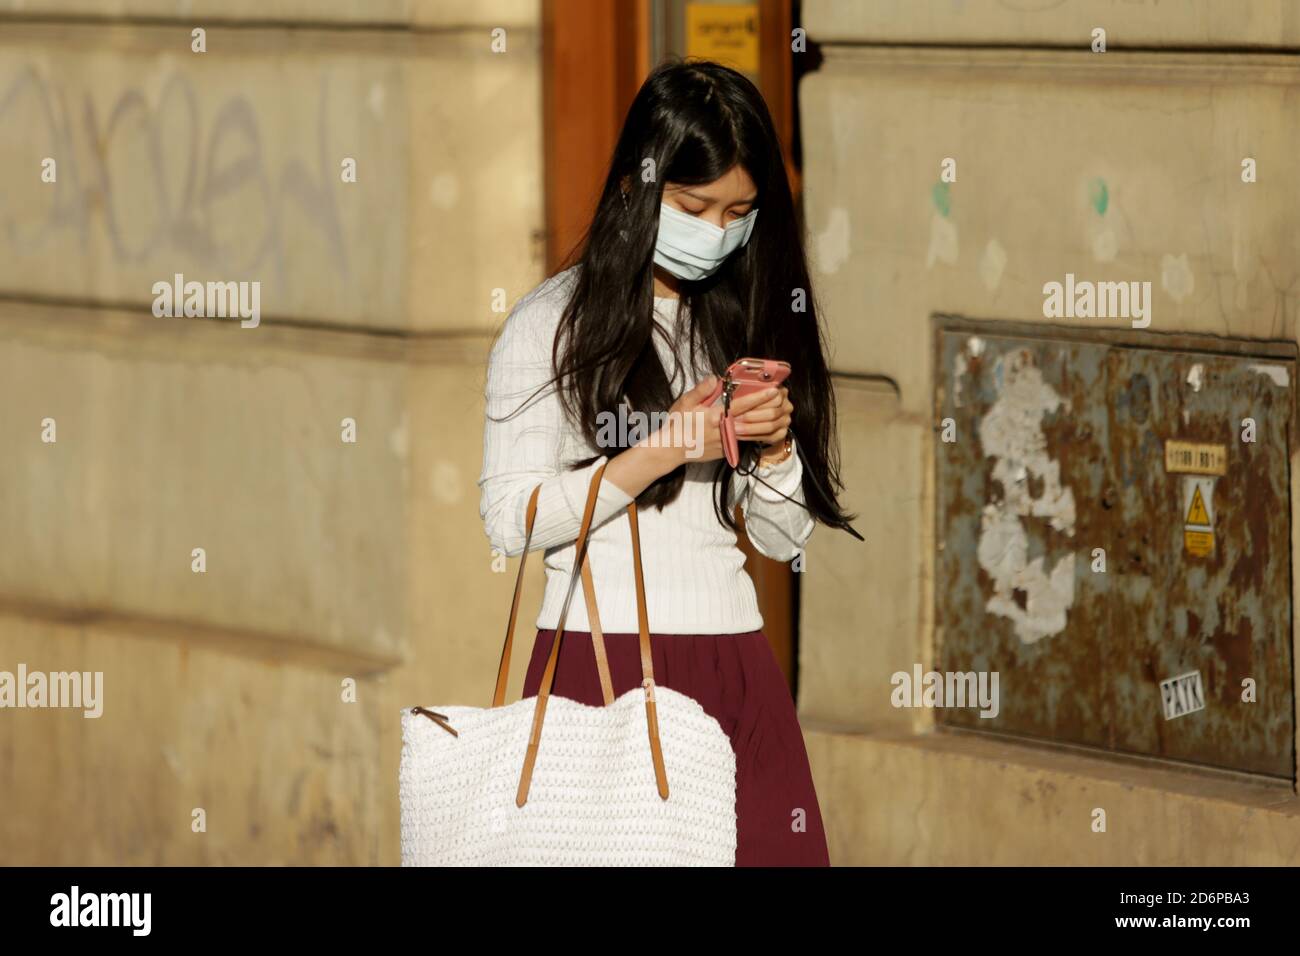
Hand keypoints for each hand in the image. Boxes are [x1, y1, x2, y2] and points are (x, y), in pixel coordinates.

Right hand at [652, 375, 781, 466]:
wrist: (671, 450)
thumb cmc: (677, 425)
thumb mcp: (684, 403)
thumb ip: (701, 390)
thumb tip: (715, 378)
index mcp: (715, 416)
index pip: (742, 405)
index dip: (759, 397)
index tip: (773, 391)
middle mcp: (724, 429)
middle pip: (752, 419)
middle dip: (768, 409)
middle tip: (782, 400)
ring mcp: (726, 442)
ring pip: (751, 432)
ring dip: (765, 422)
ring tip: (777, 414)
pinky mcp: (726, 450)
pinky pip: (743, 441)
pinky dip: (753, 434)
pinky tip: (760, 427)